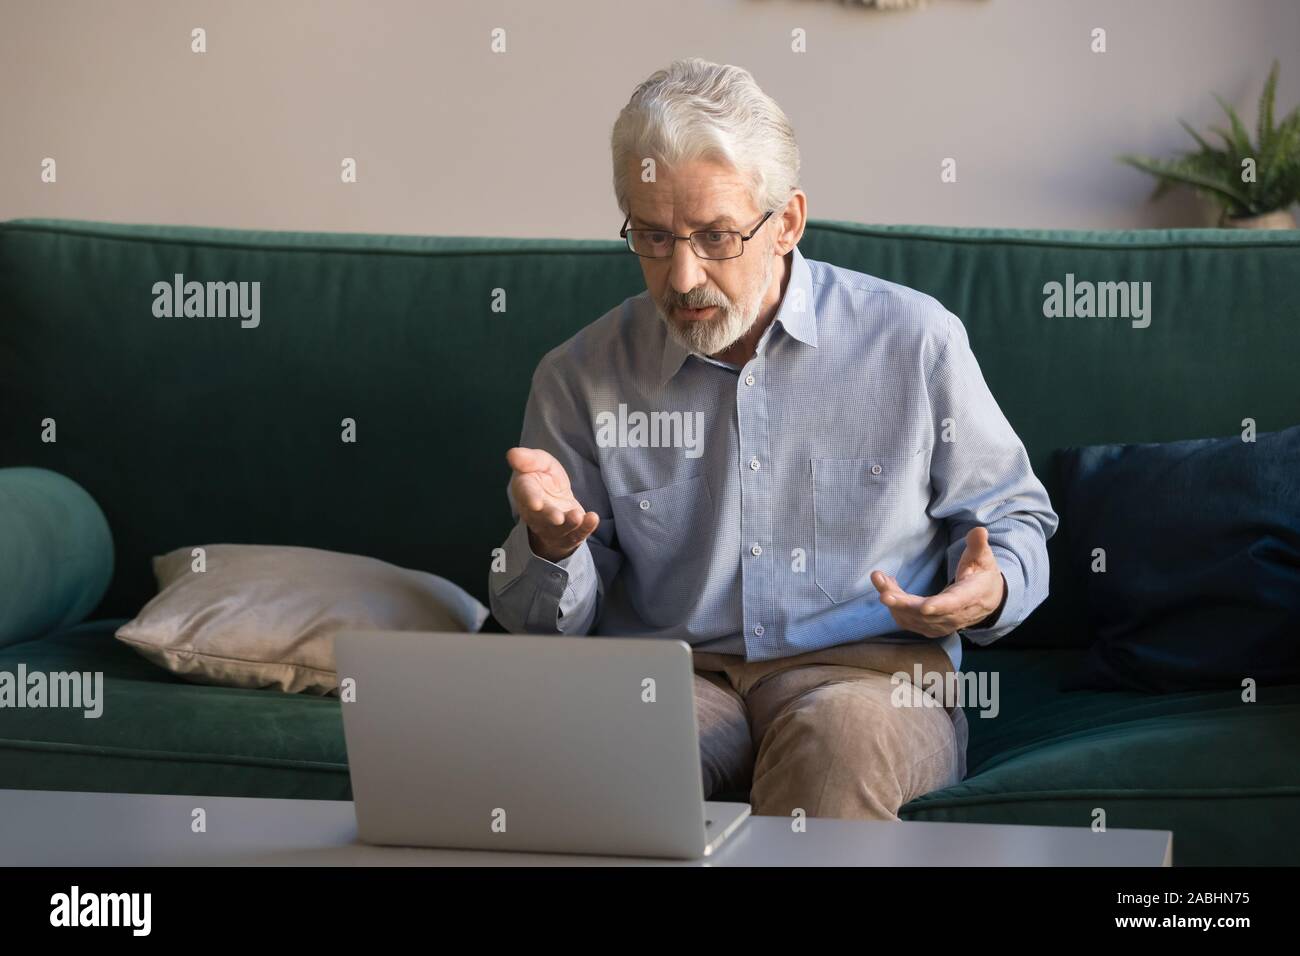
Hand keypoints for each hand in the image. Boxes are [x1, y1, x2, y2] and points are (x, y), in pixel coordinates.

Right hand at [506, 447, 599, 562]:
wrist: (557, 501)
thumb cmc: (546, 479)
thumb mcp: (540, 463)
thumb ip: (529, 459)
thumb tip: (512, 453)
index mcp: (525, 492)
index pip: (525, 495)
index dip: (530, 499)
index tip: (536, 503)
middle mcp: (536, 514)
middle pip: (541, 517)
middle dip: (549, 517)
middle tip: (558, 517)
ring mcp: (553, 527)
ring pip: (559, 529)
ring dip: (569, 524)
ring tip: (578, 516)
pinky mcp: (570, 534)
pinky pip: (577, 534)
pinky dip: (585, 527)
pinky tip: (593, 519)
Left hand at [870, 527, 1005, 637]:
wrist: (986, 600)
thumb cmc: (982, 575)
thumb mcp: (983, 559)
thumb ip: (978, 546)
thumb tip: (979, 531)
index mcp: (969, 597)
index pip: (954, 604)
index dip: (939, 606)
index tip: (924, 607)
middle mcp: (954, 615)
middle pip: (926, 613)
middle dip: (903, 603)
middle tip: (884, 593)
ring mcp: (941, 624)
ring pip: (912, 617)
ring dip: (894, 601)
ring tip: (879, 579)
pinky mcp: (930, 628)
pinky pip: (908, 620)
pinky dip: (895, 606)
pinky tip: (886, 587)